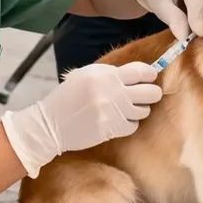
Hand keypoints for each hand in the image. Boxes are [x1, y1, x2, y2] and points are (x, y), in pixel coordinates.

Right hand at [0, 62, 162, 175]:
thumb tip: (137, 74)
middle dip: (151, 92)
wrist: (51, 123)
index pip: (141, 72)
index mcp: (106, 76)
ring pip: (144, 110)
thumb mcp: (86, 75)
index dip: (149, 74)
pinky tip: (120, 120)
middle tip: (146, 94)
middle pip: (151, 92)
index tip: (150, 77)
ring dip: (139, 109)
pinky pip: (133, 125)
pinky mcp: (112, 130)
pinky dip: (130, 123)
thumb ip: (111, 73)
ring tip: (129, 108)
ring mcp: (114, 113)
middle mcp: (113, 93)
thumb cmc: (68, 96)